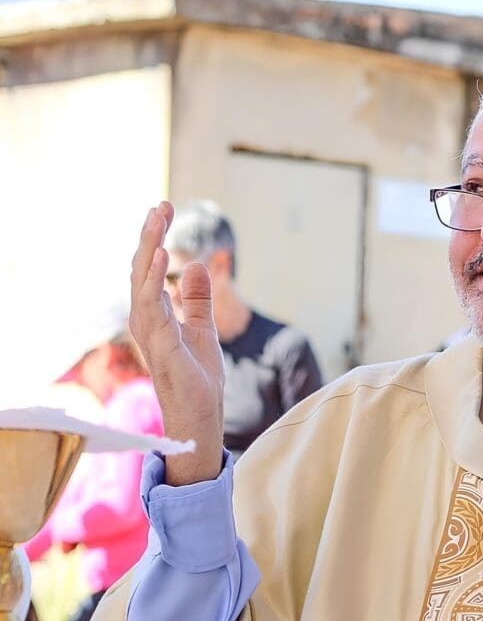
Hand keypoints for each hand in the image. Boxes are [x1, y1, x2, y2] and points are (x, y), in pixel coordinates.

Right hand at [130, 202, 223, 484]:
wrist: (201, 416)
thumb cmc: (197, 377)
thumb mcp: (203, 328)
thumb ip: (198, 299)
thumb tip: (198, 265)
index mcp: (153, 315)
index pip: (149, 269)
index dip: (154, 239)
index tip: (165, 209)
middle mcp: (145, 321)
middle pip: (141, 269)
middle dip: (149, 235)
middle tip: (161, 205)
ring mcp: (151, 334)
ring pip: (142, 283)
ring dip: (149, 249)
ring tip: (158, 220)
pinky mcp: (162, 347)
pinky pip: (155, 308)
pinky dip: (157, 281)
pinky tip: (164, 258)